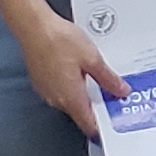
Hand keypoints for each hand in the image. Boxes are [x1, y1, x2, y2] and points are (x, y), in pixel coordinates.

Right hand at [15, 1, 132, 124]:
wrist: (34, 27)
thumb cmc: (60, 40)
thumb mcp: (92, 59)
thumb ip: (108, 78)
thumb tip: (121, 91)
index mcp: (71, 98)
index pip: (88, 125)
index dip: (103, 127)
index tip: (115, 122)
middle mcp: (56, 99)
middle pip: (81, 113)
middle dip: (97, 107)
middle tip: (115, 95)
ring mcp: (47, 91)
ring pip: (71, 101)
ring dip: (85, 94)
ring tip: (101, 80)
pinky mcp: (41, 81)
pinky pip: (61, 90)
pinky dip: (73, 86)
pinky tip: (81, 71)